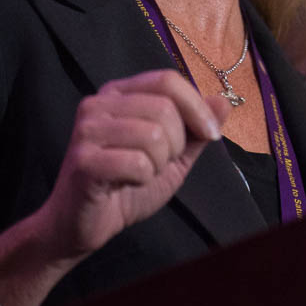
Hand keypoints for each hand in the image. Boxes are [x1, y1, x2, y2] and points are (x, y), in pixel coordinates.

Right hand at [33, 69, 229, 263]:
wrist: (81, 225)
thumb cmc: (127, 184)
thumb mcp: (173, 156)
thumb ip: (196, 130)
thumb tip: (223, 101)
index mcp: (119, 93)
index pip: (167, 80)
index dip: (197, 106)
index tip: (212, 135)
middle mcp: (99, 104)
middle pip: (164, 108)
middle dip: (176, 143)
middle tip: (160, 163)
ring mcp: (87, 130)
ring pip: (153, 135)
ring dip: (159, 163)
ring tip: (141, 173)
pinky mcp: (83, 160)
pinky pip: (137, 163)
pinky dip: (143, 179)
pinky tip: (127, 183)